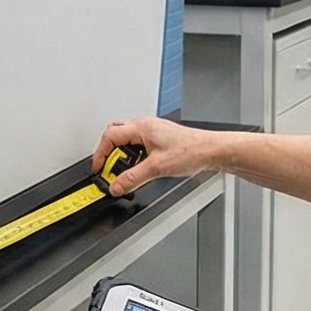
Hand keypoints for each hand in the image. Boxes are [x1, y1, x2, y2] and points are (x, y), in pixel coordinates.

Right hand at [95, 118, 225, 195]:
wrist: (211, 151)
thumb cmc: (191, 151)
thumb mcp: (157, 168)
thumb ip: (133, 178)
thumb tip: (116, 185)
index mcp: (142, 127)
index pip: (110, 137)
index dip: (100, 154)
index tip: (99, 169)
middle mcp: (146, 125)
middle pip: (114, 132)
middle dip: (107, 151)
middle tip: (107, 168)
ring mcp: (153, 130)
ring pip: (127, 137)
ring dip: (121, 153)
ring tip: (123, 170)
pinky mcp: (160, 138)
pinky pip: (138, 143)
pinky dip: (133, 155)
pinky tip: (139, 167)